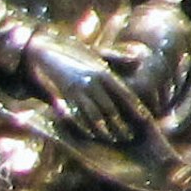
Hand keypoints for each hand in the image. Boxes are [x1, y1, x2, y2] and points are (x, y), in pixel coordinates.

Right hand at [22, 29, 152, 148]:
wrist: (44, 51)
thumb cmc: (75, 55)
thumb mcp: (97, 56)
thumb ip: (117, 59)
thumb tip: (137, 59)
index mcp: (104, 73)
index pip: (125, 93)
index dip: (136, 107)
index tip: (145, 119)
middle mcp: (93, 82)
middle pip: (111, 108)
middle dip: (121, 124)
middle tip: (130, 136)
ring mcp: (77, 90)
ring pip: (94, 115)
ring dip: (105, 130)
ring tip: (113, 139)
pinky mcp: (63, 96)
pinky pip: (77, 115)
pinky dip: (85, 126)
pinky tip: (92, 135)